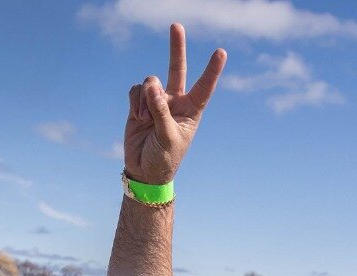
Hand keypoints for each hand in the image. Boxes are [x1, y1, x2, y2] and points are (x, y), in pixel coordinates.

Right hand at [124, 23, 226, 184]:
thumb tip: (151, 84)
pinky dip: (135, 102)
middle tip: (176, 25)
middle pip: (177, 69)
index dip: (212, 70)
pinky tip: (138, 117)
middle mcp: (175, 102)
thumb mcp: (168, 137)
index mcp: (191, 111)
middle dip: (176, 48)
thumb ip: (160, 110)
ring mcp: (157, 100)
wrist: (144, 170)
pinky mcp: (139, 102)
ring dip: (146, 98)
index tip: (221, 52)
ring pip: (150, 81)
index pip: (204, 88)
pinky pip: (136, 90)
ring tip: (147, 119)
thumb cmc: (164, 159)